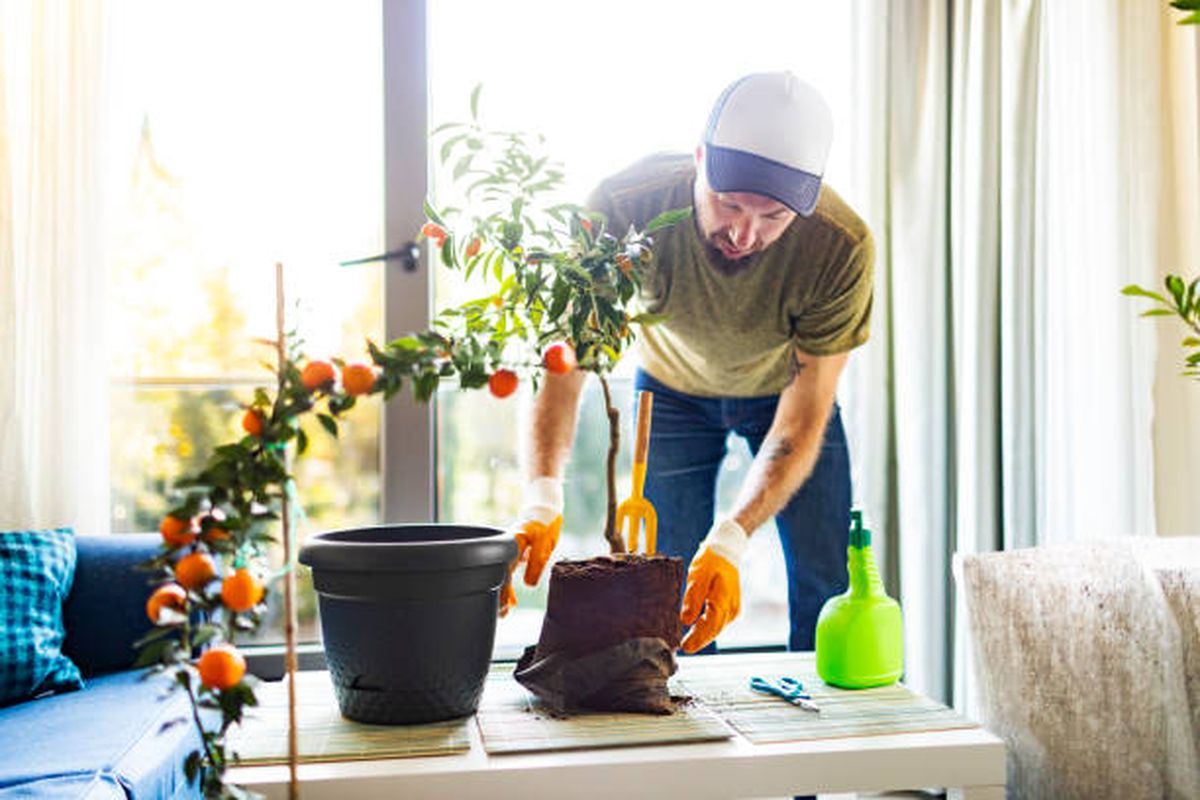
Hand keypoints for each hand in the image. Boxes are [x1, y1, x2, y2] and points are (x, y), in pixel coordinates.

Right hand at [499, 477, 562, 616]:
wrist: (545, 505)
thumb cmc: (545, 522)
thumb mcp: (544, 543)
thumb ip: (536, 562)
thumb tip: (528, 585)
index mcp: (511, 546)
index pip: (503, 572)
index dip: (503, 590)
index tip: (505, 605)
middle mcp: (508, 548)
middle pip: (500, 574)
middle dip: (501, 594)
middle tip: (503, 613)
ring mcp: (510, 549)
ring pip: (503, 573)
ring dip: (504, 591)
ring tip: (505, 610)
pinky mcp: (516, 551)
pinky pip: (509, 569)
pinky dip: (509, 584)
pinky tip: (512, 600)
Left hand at [680, 518, 748, 652]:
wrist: (726, 550)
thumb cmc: (712, 560)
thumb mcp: (698, 576)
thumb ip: (692, 599)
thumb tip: (685, 620)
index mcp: (723, 598)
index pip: (710, 625)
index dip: (698, 638)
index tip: (686, 646)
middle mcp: (731, 607)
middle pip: (714, 630)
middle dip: (699, 640)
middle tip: (684, 648)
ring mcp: (733, 608)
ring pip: (716, 628)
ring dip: (703, 635)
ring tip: (688, 642)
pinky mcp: (730, 607)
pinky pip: (718, 622)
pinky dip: (707, 627)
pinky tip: (696, 629)